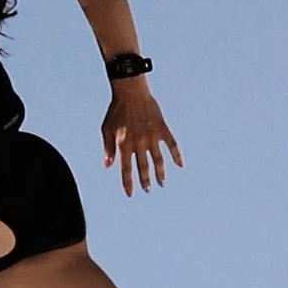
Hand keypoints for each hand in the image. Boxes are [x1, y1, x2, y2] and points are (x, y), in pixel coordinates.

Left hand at [101, 82, 181, 196]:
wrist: (130, 92)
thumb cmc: (116, 111)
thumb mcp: (107, 129)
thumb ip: (108, 148)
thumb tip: (108, 166)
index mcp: (124, 145)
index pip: (126, 170)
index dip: (128, 183)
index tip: (130, 194)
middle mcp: (139, 143)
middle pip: (143, 167)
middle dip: (145, 181)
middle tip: (147, 190)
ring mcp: (152, 137)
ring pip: (158, 160)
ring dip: (160, 173)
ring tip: (161, 183)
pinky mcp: (162, 129)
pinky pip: (172, 145)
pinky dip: (176, 155)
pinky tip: (180, 165)